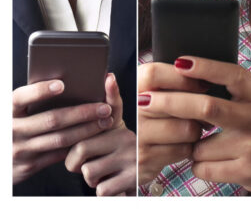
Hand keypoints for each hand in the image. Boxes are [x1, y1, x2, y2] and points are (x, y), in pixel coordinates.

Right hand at [13, 79, 112, 184]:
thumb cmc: (14, 127)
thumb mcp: (16, 113)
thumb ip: (32, 102)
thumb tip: (69, 83)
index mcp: (7, 112)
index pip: (20, 98)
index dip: (40, 91)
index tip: (62, 84)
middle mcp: (11, 131)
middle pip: (52, 120)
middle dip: (82, 113)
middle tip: (104, 107)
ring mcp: (20, 150)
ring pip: (60, 139)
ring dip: (86, 130)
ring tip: (105, 121)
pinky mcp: (28, 166)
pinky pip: (59, 155)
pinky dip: (78, 145)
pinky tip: (94, 137)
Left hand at [64, 74, 136, 194]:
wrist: (158, 171)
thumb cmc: (129, 149)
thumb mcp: (120, 125)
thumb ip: (113, 102)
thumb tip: (108, 76)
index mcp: (123, 122)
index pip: (93, 123)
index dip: (80, 131)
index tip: (85, 133)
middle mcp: (131, 137)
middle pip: (81, 148)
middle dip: (76, 162)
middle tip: (88, 163)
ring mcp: (134, 158)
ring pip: (88, 171)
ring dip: (91, 179)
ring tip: (105, 173)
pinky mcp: (134, 178)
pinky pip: (101, 189)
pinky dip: (103, 190)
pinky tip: (113, 184)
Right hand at [137, 62, 204, 182]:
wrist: (118, 158)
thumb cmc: (145, 118)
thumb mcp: (144, 94)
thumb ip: (162, 80)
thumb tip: (192, 67)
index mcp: (129, 90)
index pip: (154, 74)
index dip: (183, 77)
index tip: (203, 83)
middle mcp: (129, 114)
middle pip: (177, 103)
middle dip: (197, 105)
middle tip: (203, 107)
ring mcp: (136, 139)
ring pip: (187, 128)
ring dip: (196, 128)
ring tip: (190, 126)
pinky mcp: (145, 161)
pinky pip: (185, 149)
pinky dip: (189, 146)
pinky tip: (181, 142)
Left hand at [140, 57, 250, 193]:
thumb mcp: (249, 108)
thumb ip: (228, 95)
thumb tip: (183, 73)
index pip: (233, 75)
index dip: (207, 67)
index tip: (181, 62)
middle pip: (207, 106)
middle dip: (170, 102)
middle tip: (144, 100)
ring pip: (199, 144)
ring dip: (191, 147)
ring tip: (208, 147)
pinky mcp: (246, 170)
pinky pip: (202, 167)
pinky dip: (200, 166)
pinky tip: (216, 163)